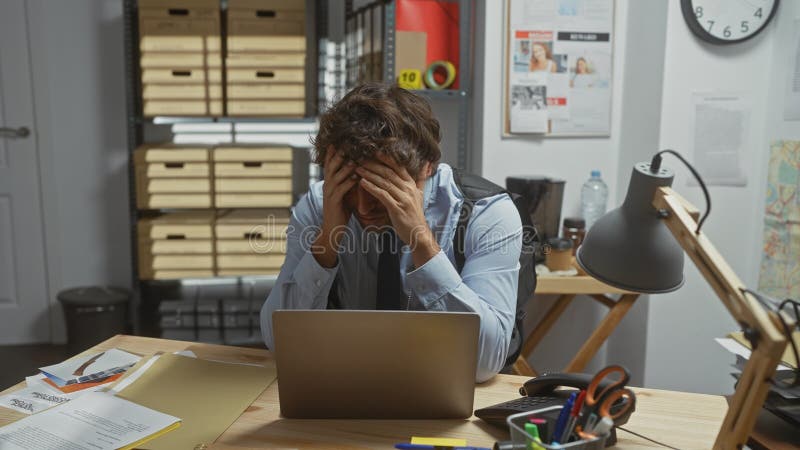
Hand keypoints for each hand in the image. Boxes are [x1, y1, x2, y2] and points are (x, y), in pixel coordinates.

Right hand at [314, 147, 357, 267]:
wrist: (332, 230)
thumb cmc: (342, 211)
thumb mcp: (345, 193)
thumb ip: (348, 181)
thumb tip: (359, 170)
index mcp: (330, 181)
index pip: (332, 162)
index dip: (336, 150)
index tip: (343, 139)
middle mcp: (327, 185)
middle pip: (331, 165)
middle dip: (339, 153)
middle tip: (348, 142)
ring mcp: (329, 193)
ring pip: (336, 175)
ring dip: (345, 166)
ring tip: (354, 157)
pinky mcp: (334, 203)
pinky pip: (341, 190)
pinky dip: (348, 182)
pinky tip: (357, 177)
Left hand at [356, 154, 439, 267]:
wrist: (418, 233)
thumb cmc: (416, 215)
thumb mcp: (420, 194)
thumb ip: (421, 179)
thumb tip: (426, 164)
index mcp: (412, 185)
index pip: (399, 167)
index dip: (387, 158)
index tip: (374, 151)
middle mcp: (408, 189)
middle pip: (389, 172)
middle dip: (374, 164)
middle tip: (361, 159)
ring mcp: (403, 199)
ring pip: (384, 182)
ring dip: (370, 174)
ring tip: (358, 169)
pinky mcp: (397, 208)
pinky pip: (382, 195)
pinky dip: (371, 188)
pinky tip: (362, 183)